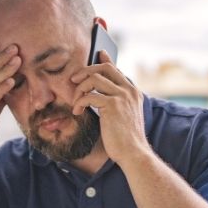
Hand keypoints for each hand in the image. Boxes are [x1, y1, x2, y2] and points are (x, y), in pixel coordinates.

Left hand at [70, 50, 149, 166]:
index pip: (116, 69)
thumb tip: (100, 95)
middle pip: (104, 68)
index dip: (104, 61)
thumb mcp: (124, 116)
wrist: (133, 153)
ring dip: (79, 89)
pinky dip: (79, 102)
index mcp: (133, 92)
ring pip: (94, 79)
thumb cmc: (126, 139)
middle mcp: (129, 90)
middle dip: (86, 71)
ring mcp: (122, 96)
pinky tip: (77, 112)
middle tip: (74, 80)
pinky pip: (89, 95)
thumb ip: (117, 102)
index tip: (98, 54)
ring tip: (75, 102)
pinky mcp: (112, 105)